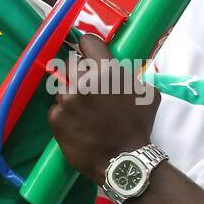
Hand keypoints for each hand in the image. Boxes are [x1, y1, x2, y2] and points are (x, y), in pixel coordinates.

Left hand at [47, 33, 160, 183]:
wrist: (125, 161)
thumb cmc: (138, 127)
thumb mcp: (147, 94)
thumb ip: (130, 76)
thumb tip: (119, 70)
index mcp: (107, 71)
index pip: (87, 42)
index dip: (88, 49)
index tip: (88, 56)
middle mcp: (84, 81)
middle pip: (71, 64)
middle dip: (79, 75)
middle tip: (88, 92)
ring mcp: (67, 100)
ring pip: (62, 88)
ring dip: (71, 97)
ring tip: (83, 114)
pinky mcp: (56, 117)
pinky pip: (56, 109)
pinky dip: (64, 116)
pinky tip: (77, 127)